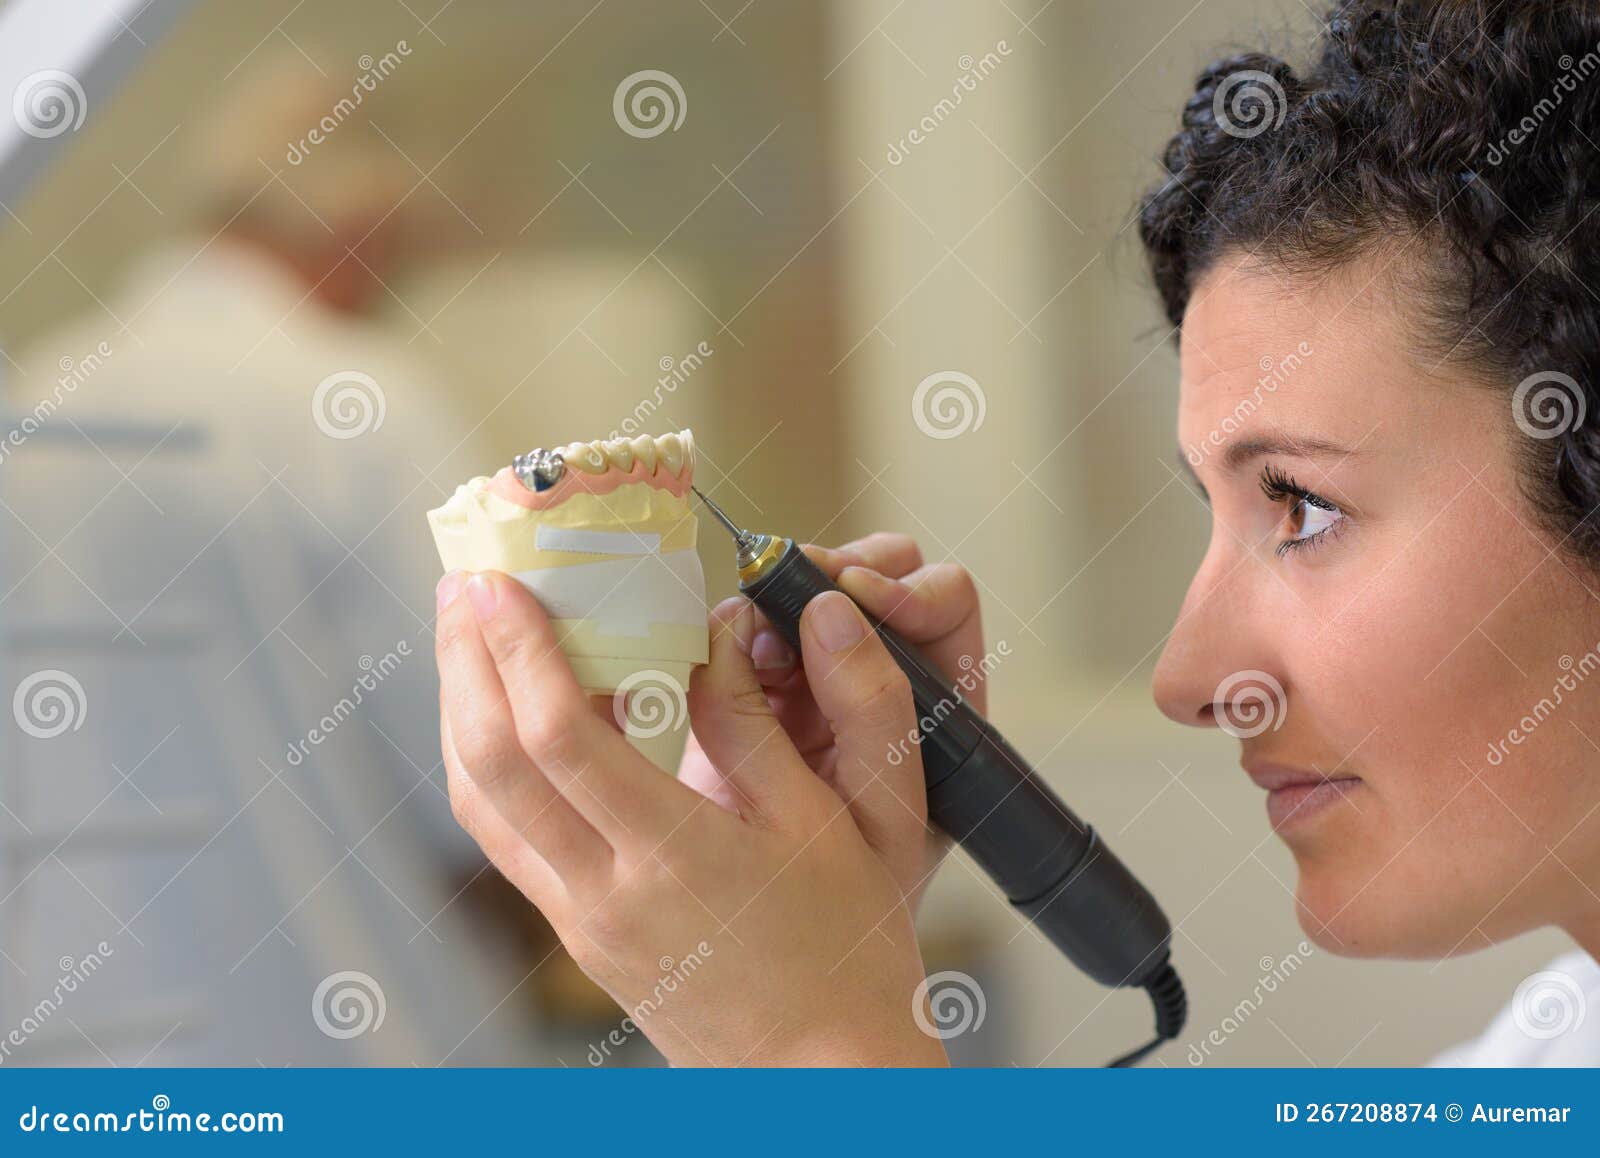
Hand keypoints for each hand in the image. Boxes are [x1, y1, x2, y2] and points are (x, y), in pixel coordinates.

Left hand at [435, 569, 948, 1066]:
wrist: (824, 1075)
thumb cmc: (848, 951)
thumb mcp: (843, 825)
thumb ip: (765, 723)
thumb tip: (719, 630)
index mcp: (673, 857)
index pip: (559, 741)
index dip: (520, 653)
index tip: (502, 584)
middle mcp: (602, 893)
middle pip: (490, 767)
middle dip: (466, 665)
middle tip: (464, 586)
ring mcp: (580, 920)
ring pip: (480, 806)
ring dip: (462, 713)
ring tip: (467, 639)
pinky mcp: (578, 933)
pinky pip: (506, 837)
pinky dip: (489, 766)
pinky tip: (504, 721)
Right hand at [679, 534, 984, 911]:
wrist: (785, 944)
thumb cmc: (862, 890)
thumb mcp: (883, 805)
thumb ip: (871, 706)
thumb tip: (832, 606)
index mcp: (944, 695)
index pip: (943, 600)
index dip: (903, 589)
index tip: (856, 599)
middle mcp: (884, 672)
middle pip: (869, 572)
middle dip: (827, 573)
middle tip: (786, 595)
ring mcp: (816, 673)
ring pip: (800, 591)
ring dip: (773, 598)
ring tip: (750, 639)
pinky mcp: (751, 684)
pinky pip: (741, 626)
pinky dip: (728, 628)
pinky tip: (715, 655)